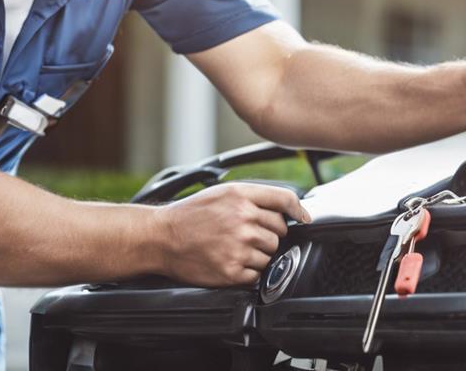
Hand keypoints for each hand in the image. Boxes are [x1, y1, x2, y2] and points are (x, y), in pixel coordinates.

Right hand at [153, 182, 310, 286]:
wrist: (161, 237)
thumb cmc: (191, 214)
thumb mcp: (223, 192)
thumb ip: (255, 197)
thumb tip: (289, 209)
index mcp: (241, 196)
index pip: (285, 200)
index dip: (298, 210)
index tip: (304, 218)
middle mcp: (242, 219)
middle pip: (280, 231)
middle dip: (267, 234)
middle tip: (245, 234)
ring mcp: (238, 246)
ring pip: (271, 254)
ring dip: (258, 254)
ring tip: (234, 247)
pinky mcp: (232, 270)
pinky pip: (257, 273)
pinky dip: (248, 271)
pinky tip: (230, 260)